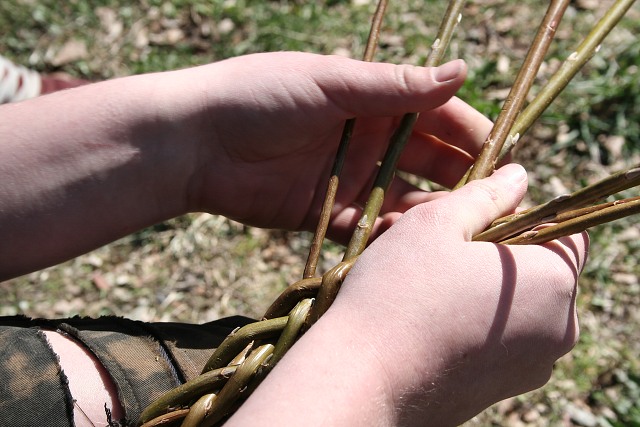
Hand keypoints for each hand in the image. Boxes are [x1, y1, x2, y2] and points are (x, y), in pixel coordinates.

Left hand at [174, 52, 491, 240]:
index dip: (473, 136)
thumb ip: (395, 86)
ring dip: (432, 214)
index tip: (508, 160)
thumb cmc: (259, 95)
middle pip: (428, 161)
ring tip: (464, 233)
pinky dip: (389, 237)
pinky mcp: (325, 213)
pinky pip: (368, 227)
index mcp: (372, 99)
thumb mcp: (332, 83)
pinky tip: (413, 248)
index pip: (438, 116)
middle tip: (499, 205)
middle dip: (463, 180)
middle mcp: (366, 139)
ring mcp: (347, 178)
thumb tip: (462, 71)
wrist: (194, 141)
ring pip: (403, 199)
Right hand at [228, 164, 588, 425]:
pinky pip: (493, 337)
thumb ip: (486, 194)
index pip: (563, 231)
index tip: (472, 216)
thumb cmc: (399, 292)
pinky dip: (466, 316)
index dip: (519, 214)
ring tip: (417, 274)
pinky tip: (419, 310)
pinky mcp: (497, 389)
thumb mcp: (437, 222)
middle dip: (488, 248)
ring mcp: (527, 366)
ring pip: (509, 303)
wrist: (361, 380)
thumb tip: (518, 176)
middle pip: (534, 268)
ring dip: (471, 281)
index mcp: (555, 282)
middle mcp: (556, 331)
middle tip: (433, 241)